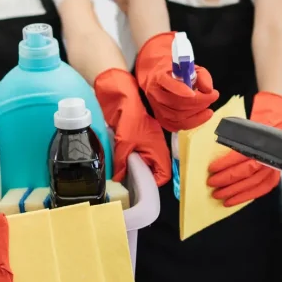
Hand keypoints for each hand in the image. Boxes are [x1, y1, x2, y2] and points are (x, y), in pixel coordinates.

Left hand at [94, 68, 172, 185]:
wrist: (123, 95)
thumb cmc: (129, 116)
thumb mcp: (124, 142)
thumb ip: (121, 162)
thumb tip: (119, 178)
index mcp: (159, 150)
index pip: (163, 174)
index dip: (153, 183)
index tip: (138, 185)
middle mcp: (156, 148)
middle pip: (153, 170)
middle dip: (140, 177)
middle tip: (126, 180)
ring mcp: (148, 143)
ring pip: (144, 162)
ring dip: (133, 167)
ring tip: (121, 171)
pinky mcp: (139, 138)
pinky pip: (137, 153)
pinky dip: (129, 158)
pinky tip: (119, 159)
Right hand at [134, 32, 218, 131]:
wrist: (159, 80)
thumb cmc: (176, 73)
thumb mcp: (191, 68)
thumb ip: (202, 76)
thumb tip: (208, 89)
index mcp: (159, 76)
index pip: (168, 83)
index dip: (181, 89)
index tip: (197, 92)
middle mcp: (155, 92)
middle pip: (175, 102)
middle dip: (198, 101)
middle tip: (212, 96)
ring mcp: (156, 107)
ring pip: (176, 116)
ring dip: (197, 112)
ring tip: (207, 105)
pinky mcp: (160, 118)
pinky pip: (176, 125)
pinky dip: (192, 122)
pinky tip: (202, 115)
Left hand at [207, 92, 281, 205]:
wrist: (281, 118)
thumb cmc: (262, 118)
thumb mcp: (246, 120)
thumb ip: (233, 131)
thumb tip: (213, 141)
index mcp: (263, 138)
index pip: (242, 154)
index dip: (226, 164)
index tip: (212, 169)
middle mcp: (270, 154)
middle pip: (247, 172)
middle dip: (227, 180)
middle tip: (212, 183)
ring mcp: (274, 166)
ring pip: (254, 183)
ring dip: (235, 191)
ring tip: (219, 195)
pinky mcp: (275, 174)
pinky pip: (262, 188)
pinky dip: (247, 196)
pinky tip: (234, 199)